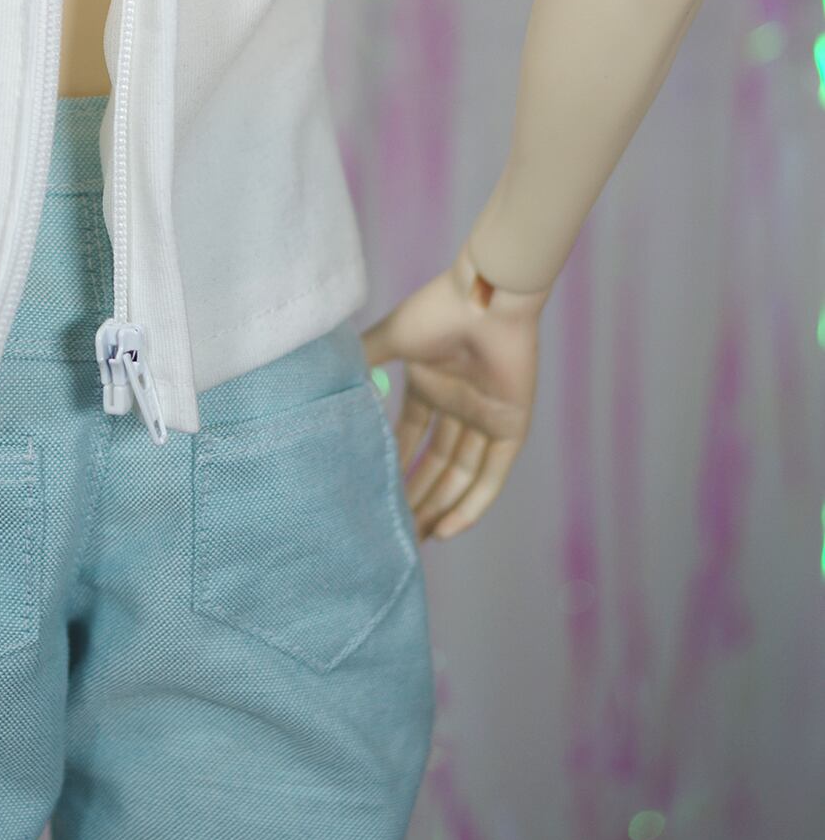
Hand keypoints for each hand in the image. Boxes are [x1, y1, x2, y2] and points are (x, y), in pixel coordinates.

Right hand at [361, 242, 549, 542]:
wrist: (484, 299)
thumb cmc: (436, 311)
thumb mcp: (390, 338)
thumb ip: (364, 360)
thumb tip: (327, 384)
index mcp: (430, 385)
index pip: (410, 437)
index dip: (395, 466)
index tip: (374, 496)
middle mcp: (457, 405)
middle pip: (436, 462)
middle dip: (417, 496)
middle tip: (395, 531)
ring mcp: (485, 417)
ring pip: (460, 474)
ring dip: (440, 506)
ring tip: (416, 540)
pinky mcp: (511, 427)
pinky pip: (491, 475)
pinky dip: (472, 504)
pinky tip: (447, 529)